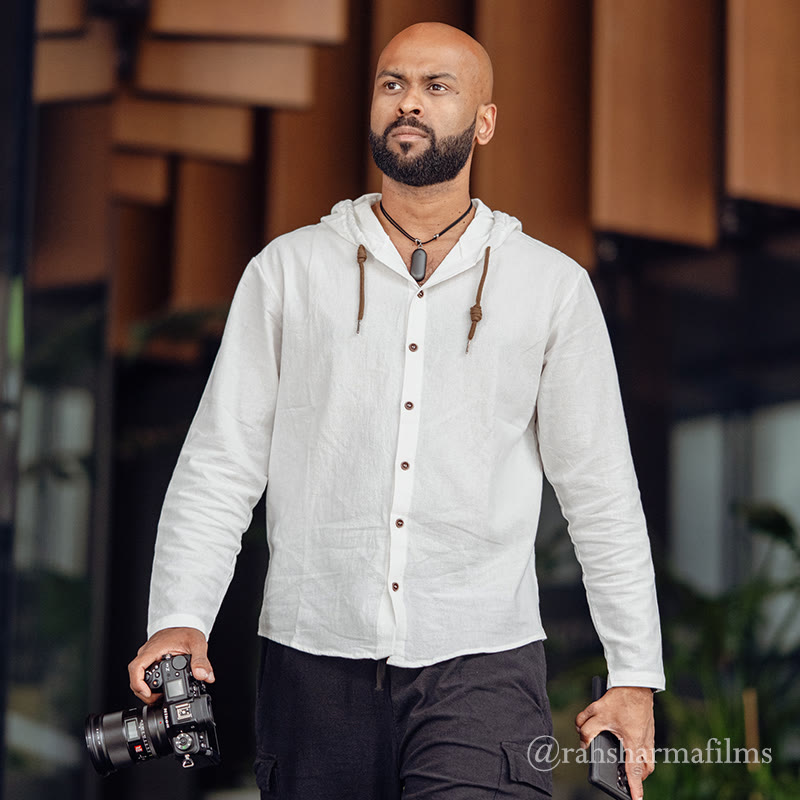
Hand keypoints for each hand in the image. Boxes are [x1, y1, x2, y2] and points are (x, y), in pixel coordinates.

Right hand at [128, 627, 213, 704]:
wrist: (185, 622)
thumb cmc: (188, 631)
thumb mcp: (197, 643)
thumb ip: (201, 661)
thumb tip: (203, 676)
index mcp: (155, 648)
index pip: (136, 667)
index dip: (138, 683)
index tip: (147, 693)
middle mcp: (147, 652)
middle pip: (135, 675)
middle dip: (142, 691)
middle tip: (156, 699)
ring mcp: (148, 655)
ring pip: (138, 675)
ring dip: (145, 688)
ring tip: (158, 696)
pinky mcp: (150, 659)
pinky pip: (144, 672)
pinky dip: (149, 682)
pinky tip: (159, 688)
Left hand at [575, 685, 654, 799]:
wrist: (635, 682)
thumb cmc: (620, 697)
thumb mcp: (597, 712)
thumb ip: (587, 728)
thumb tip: (582, 742)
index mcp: (633, 741)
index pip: (633, 771)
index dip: (634, 788)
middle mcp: (644, 741)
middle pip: (644, 769)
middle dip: (636, 778)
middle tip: (627, 782)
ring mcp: (649, 735)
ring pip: (647, 760)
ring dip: (639, 767)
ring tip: (628, 768)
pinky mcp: (649, 729)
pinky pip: (647, 748)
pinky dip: (640, 753)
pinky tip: (630, 748)